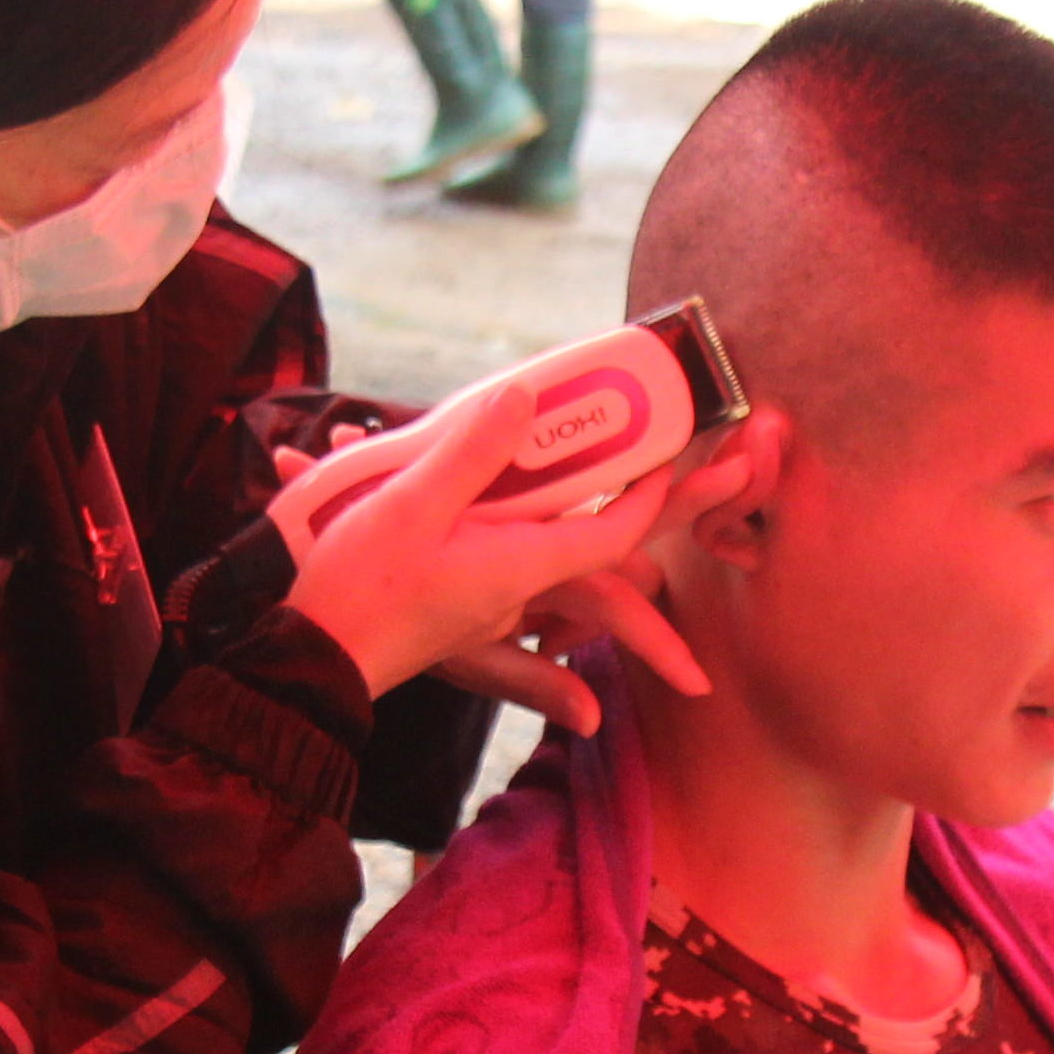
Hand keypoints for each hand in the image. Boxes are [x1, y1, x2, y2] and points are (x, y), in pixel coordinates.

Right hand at [281, 387, 707, 717]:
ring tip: (670, 502)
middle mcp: (521, 591)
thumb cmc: (357, 588)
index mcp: (520, 565)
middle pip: (618, 552)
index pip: (614, 532)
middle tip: (744, 472)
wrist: (309, 657)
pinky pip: (533, 599)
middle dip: (679, 515)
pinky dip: (571, 577)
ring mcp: (495, 605)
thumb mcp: (412, 506)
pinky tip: (580, 566)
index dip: (656, 493)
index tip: (685, 454)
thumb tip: (525, 396)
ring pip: (579, 578)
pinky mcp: (465, 609)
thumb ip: (472, 452)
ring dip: (631, 549)